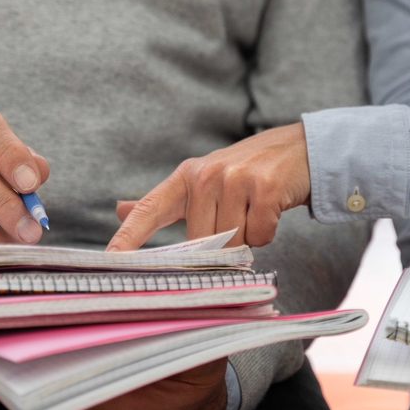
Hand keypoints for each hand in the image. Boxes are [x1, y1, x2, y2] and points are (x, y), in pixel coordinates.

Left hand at [107, 123, 309, 250]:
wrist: (299, 150)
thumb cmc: (247, 172)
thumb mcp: (202, 180)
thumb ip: (163, 201)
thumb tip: (120, 209)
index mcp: (185, 176)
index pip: (149, 209)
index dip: (128, 236)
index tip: (110, 259)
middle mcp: (206, 175)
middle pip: (200, 242)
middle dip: (221, 244)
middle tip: (238, 217)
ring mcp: (235, 180)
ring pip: (231, 243)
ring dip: (247, 238)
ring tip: (255, 210)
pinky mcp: (264, 189)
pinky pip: (258, 236)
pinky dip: (267, 232)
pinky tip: (271, 210)